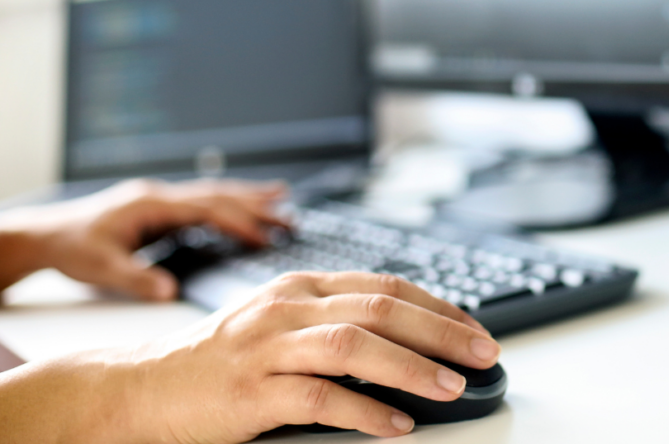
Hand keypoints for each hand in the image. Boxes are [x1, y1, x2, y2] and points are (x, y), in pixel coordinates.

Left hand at [0, 178, 287, 299]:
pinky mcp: (160, 208)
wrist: (45, 234)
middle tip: (290, 215)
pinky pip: (204, 201)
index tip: (266, 236)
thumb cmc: (71, 247)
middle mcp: (160, 196)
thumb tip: (171, 292)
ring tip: (282, 198)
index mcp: (151, 206)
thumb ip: (137, 279)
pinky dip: (229, 203)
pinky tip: (243, 206)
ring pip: (214, 194)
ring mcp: (161, 199)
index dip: (239, 222)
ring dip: (248, 197)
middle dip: (256, 205)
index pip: (206, 210)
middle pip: (218, 195)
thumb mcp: (101, 268)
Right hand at [87, 272, 492, 441]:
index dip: (437, 305)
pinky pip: (318, 397)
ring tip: (451, 387)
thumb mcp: (280, 322)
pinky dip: (364, 410)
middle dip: (440, 330)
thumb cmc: (221, 358)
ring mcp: (267, 346)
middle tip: (483, 353)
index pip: (384, 285)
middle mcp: (287, 307)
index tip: (474, 328)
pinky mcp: (251, 390)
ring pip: (353, 346)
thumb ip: (335, 321)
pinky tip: (395, 424)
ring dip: (410, 367)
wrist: (145, 386)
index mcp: (301, 286)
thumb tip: (410, 341)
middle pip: (379, 308)